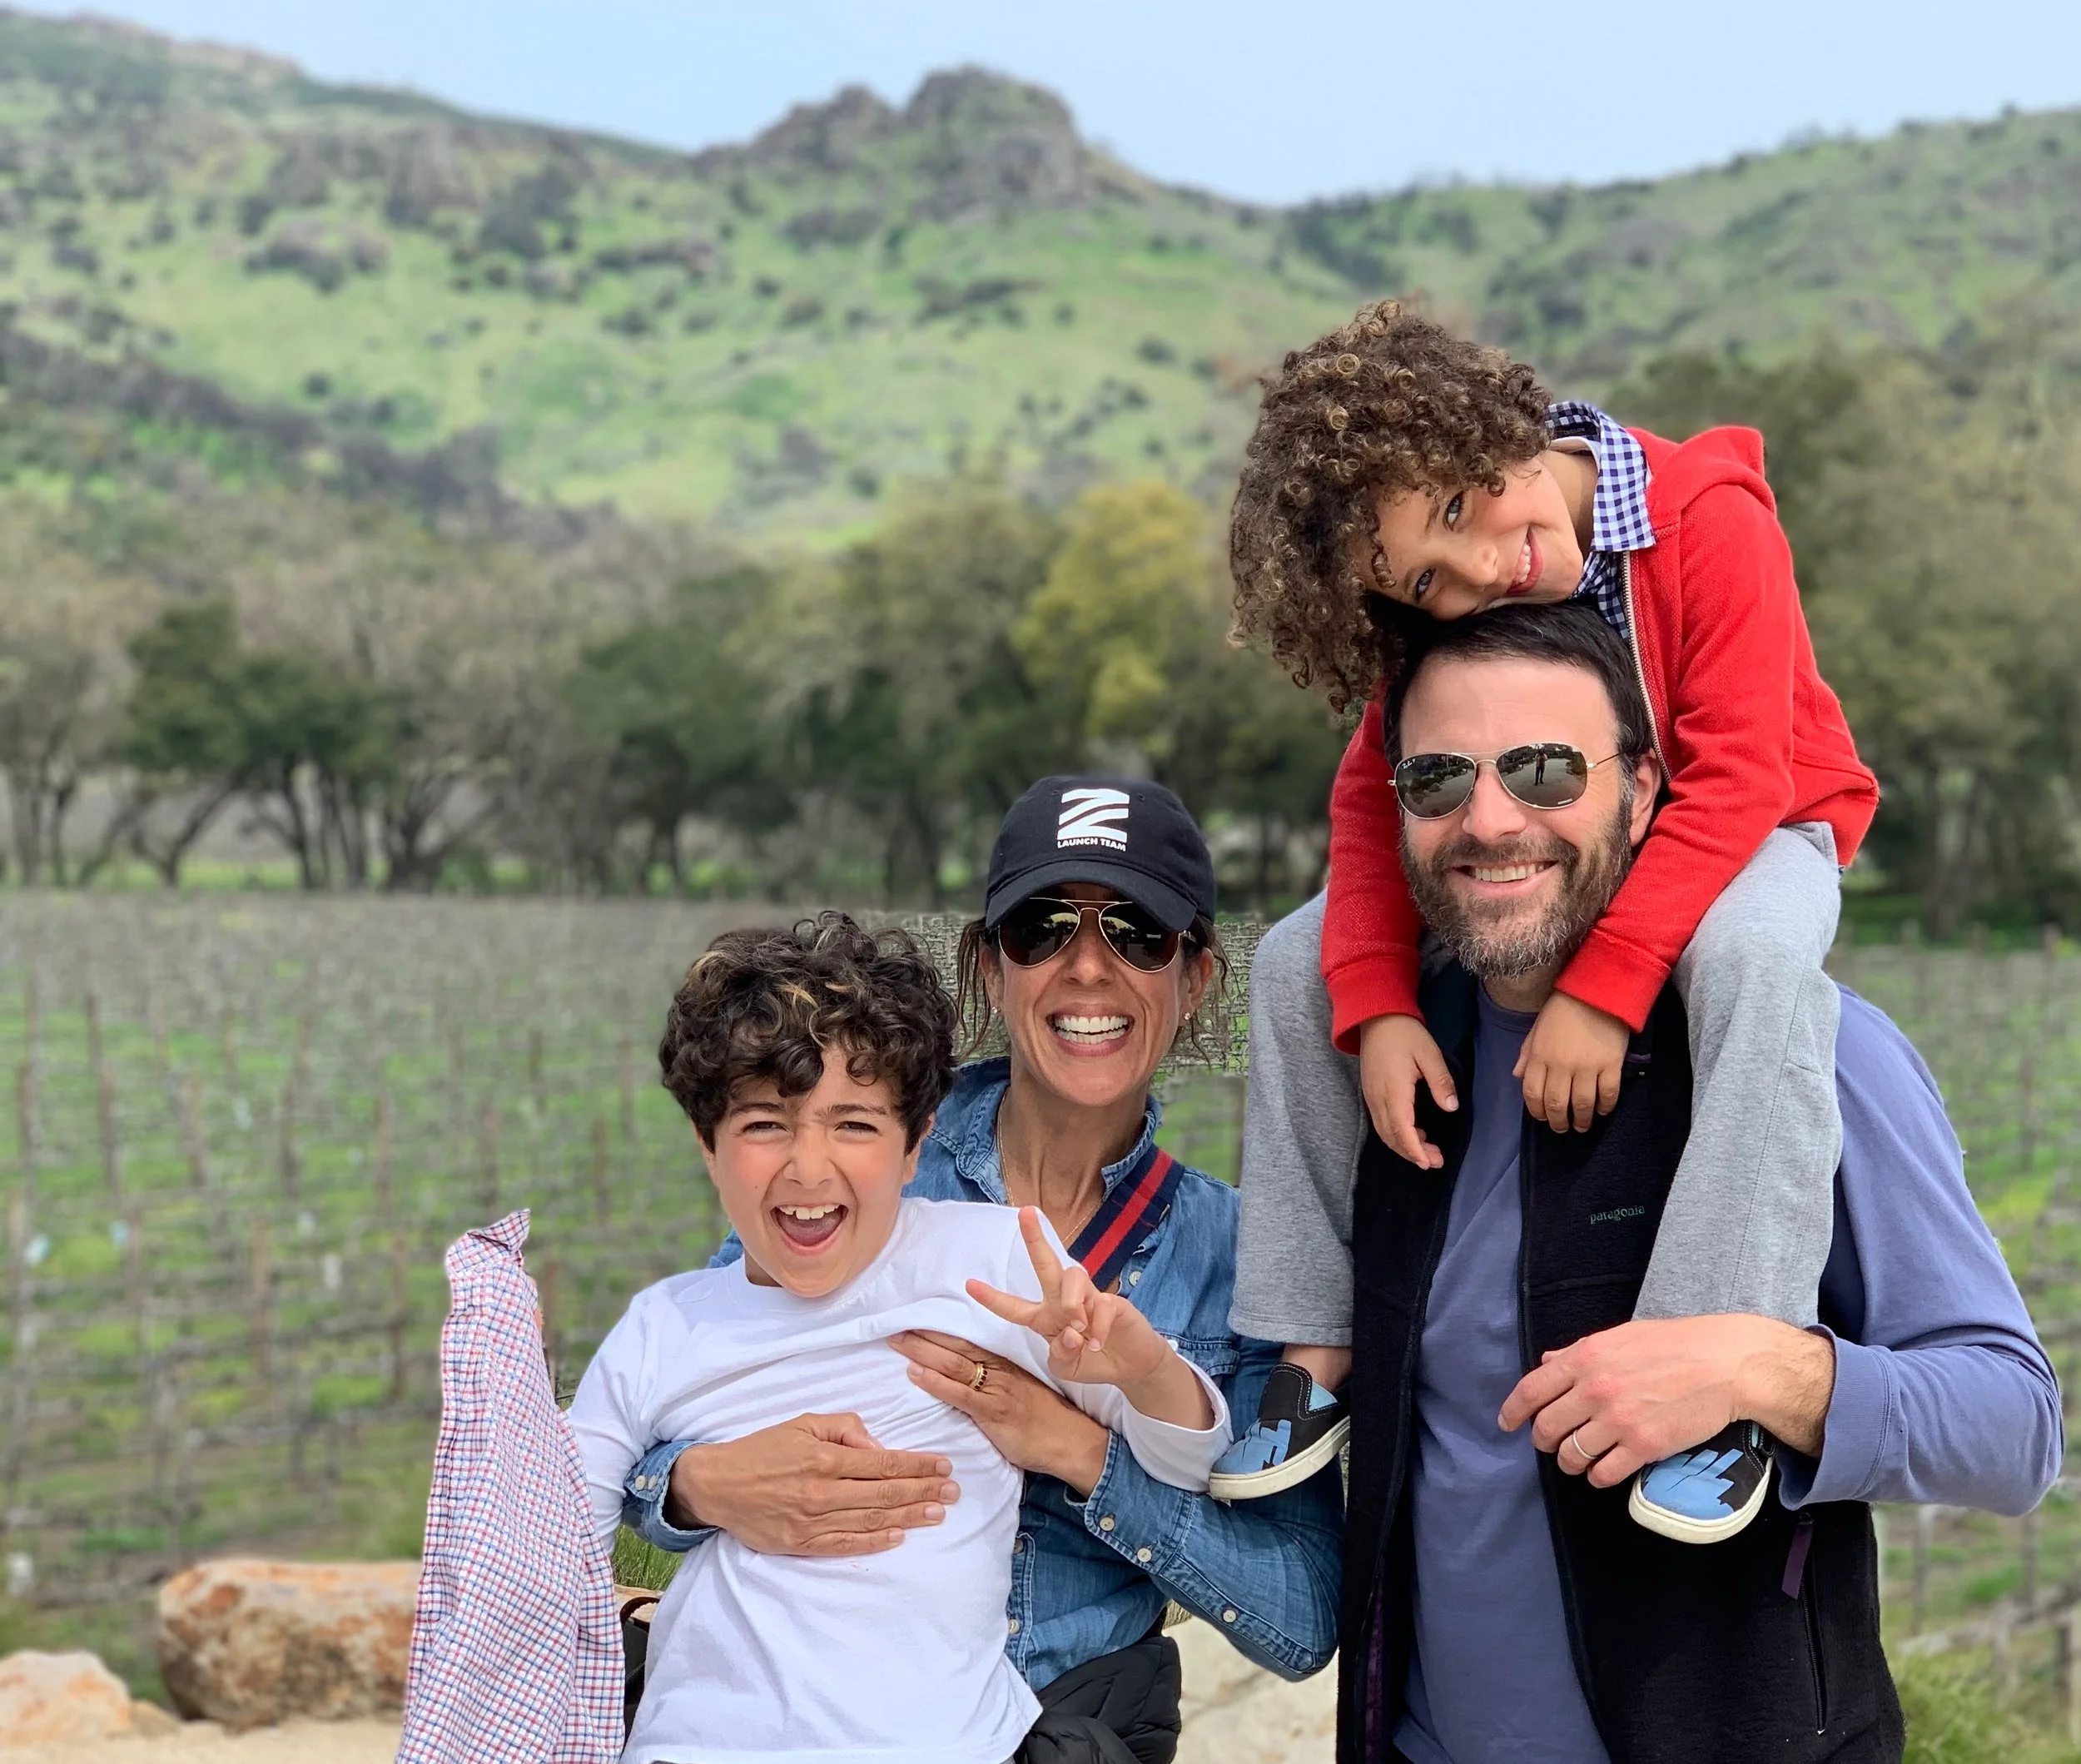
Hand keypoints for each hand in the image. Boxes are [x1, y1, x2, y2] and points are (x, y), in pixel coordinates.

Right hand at [666, 1413, 959, 1556]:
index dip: (917, 1465)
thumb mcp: (803, 1423)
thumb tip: (878, 1446)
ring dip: (908, 1517)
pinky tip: (899, 1537)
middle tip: (953, 1491)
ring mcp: (812, 1522)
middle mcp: (822, 1492)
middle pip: (884, 1494)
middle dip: (923, 1492)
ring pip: (870, 1521)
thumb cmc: (763, 1449)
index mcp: (825, 1458)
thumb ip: (844, 1429)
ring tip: (938, 1514)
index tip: (943, 1465)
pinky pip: (844, 1545)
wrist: (718, 1484)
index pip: (883, 1463)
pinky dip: (874, 1543)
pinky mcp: (800, 1544)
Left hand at [893, 1330, 1111, 1495]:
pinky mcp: (993, 1411)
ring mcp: (995, 1389)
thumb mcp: (1017, 1392)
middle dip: (922, 1336)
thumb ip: (991, 1383)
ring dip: (922, 1351)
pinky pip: (960, 1393)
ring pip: (953, 1364)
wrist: (1069, 1439)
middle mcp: (998, 1370)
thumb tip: (962, 1381)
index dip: (936, 1331)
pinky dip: (935, 1382)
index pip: (964, 1341)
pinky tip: (915, 1373)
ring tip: (896, 1342)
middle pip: (954, 1347)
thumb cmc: (1043, 1419)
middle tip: (891, 1326)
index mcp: (1002, 1363)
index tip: (910, 1321)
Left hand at [968, 1208, 1211, 1428]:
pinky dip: (1096, 1327)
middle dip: (1034, 1238)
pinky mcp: (1113, 1302)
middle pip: (1047, 1264)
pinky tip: (1097, 1342)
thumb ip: (1059, 1354)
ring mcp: (1090, 1298)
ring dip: (1072, 1303)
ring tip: (1078, 1327)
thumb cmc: (1093, 1363)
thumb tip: (1070, 1333)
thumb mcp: (1066, 1368)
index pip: (1015, 1308)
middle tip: (1024, 1213)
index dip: (993, 1298)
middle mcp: (1065, 1302)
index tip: (969, 1284)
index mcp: (1046, 1319)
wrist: (1131, 1368)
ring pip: (1073, 1277)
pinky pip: (1101, 1304)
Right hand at [1358, 1013, 1456, 1168]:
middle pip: (1391, 1136)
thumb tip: (1451, 1107)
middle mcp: (1378, 1098)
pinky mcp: (1370, 1093)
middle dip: (1412, 1153)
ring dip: (1404, 1146)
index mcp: (1394, 1090)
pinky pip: (1381, 1122)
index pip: (1401, 1129)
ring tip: (1428, 1152)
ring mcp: (1371, 1096)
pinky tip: (1414, 1132)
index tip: (1428, 1163)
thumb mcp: (1430, 1054)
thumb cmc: (1405, 1034)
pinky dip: (1396, 1134)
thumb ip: (1440, 1082)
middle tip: (1436, 1161)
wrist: (1376, 1017)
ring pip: (1384, 1132)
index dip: (1414, 1149)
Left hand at [1497, 1315, 1836, 1486]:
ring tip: (1578, 1459)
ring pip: (1570, 1455)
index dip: (1513, 1411)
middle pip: (1546, 1427)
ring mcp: (1618, 1420)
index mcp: (1586, 1357)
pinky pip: (1603, 1474)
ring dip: (1569, 1462)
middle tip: (1550, 1444)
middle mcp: (1595, 1390)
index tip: (1507, 1424)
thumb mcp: (1622, 1336)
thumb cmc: (1677, 1344)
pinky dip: (1598, 1476)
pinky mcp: (1643, 1447)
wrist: (1726, 1364)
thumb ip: (1580, 1352)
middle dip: (1542, 1440)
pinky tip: (1604, 1471)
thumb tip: (1548, 1361)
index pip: (1531, 1389)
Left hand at [1514, 992, 1629, 1132]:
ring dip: (1581, 1121)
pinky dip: (1604, 1107)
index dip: (1536, 1111)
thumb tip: (1517, 1076)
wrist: (1596, 992)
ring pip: (1582, 1104)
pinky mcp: (1610, 1065)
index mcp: (1539, 1056)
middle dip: (1558, 1122)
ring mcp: (1587, 1066)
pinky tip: (1601, 1110)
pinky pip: (1607, 1094)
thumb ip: (1526, 1054)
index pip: (1532, 1093)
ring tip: (1582, 1126)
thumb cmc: (1562, 1010)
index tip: (1543, 1118)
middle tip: (1562, 1128)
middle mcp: (1560, 1065)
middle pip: (1556, 1104)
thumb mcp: (1536, 1029)